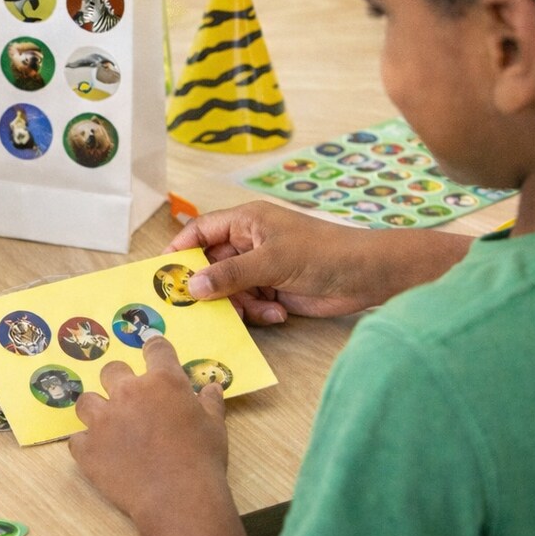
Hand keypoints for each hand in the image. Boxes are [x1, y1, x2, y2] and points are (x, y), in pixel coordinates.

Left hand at [70, 337, 227, 529]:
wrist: (179, 499)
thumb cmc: (202, 460)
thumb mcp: (214, 427)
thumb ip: (209, 403)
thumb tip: (213, 387)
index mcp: (163, 382)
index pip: (155, 348)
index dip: (154, 349)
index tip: (153, 353)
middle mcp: (127, 392)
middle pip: (112, 370)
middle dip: (119, 381)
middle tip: (130, 401)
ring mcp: (102, 419)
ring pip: (86, 401)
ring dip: (96, 411)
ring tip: (108, 427)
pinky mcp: (86, 447)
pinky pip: (77, 439)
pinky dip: (87, 445)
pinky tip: (101, 456)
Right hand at [166, 201, 413, 323]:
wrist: (370, 276)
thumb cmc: (322, 253)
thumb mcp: (271, 262)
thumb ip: (229, 275)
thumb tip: (191, 286)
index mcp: (246, 222)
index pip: (200, 231)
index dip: (180, 249)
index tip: (164, 274)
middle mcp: (249, 243)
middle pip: (211, 265)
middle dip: (209, 287)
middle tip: (202, 307)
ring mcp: (261, 268)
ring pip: (229, 290)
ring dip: (239, 304)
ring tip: (256, 311)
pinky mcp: (274, 291)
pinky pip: (249, 304)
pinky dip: (259, 313)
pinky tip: (278, 313)